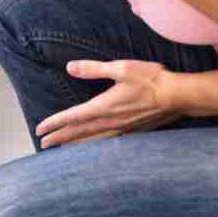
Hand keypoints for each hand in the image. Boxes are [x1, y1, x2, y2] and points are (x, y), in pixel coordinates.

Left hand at [33, 59, 183, 148]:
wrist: (178, 96)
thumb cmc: (151, 79)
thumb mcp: (121, 68)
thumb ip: (93, 69)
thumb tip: (70, 67)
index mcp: (103, 107)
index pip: (72, 118)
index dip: (54, 124)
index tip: (39, 130)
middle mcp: (109, 122)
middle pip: (78, 133)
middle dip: (59, 138)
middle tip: (42, 144)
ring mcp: (121, 129)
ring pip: (91, 141)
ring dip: (73, 145)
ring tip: (61, 149)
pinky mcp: (131, 131)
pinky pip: (105, 142)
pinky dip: (92, 146)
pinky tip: (91, 147)